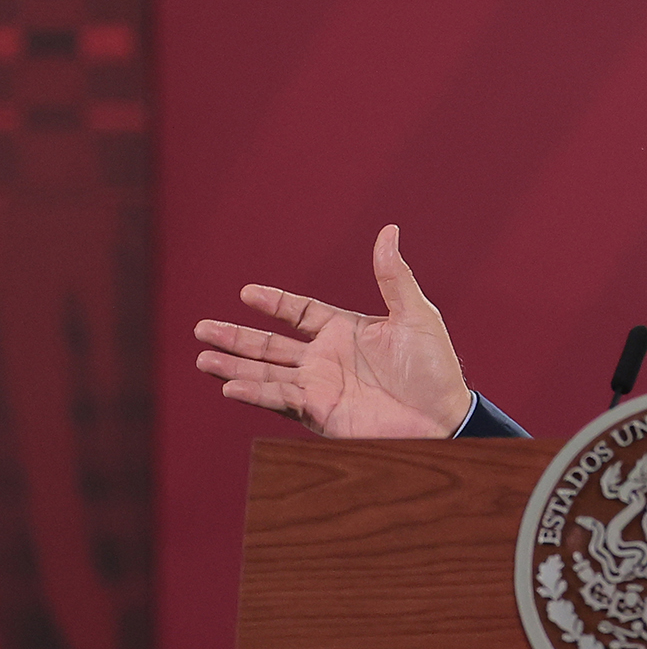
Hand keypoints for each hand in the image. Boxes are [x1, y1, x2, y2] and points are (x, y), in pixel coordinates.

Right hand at [194, 225, 471, 437]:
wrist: (443, 417)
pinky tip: (230, 386)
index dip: (274, 303)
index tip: (246, 292)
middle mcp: (327, 359)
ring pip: (267, 373)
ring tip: (203, 358)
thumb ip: (394, 276)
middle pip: (271, 346)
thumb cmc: (435, 367)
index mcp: (346, 331)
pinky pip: (281, 400)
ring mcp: (321, 387)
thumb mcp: (415, 314)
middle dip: (237, 338)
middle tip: (202, 329)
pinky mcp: (321, 413)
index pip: (300, 313)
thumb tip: (389, 231)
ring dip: (234, 366)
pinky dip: (255, 393)